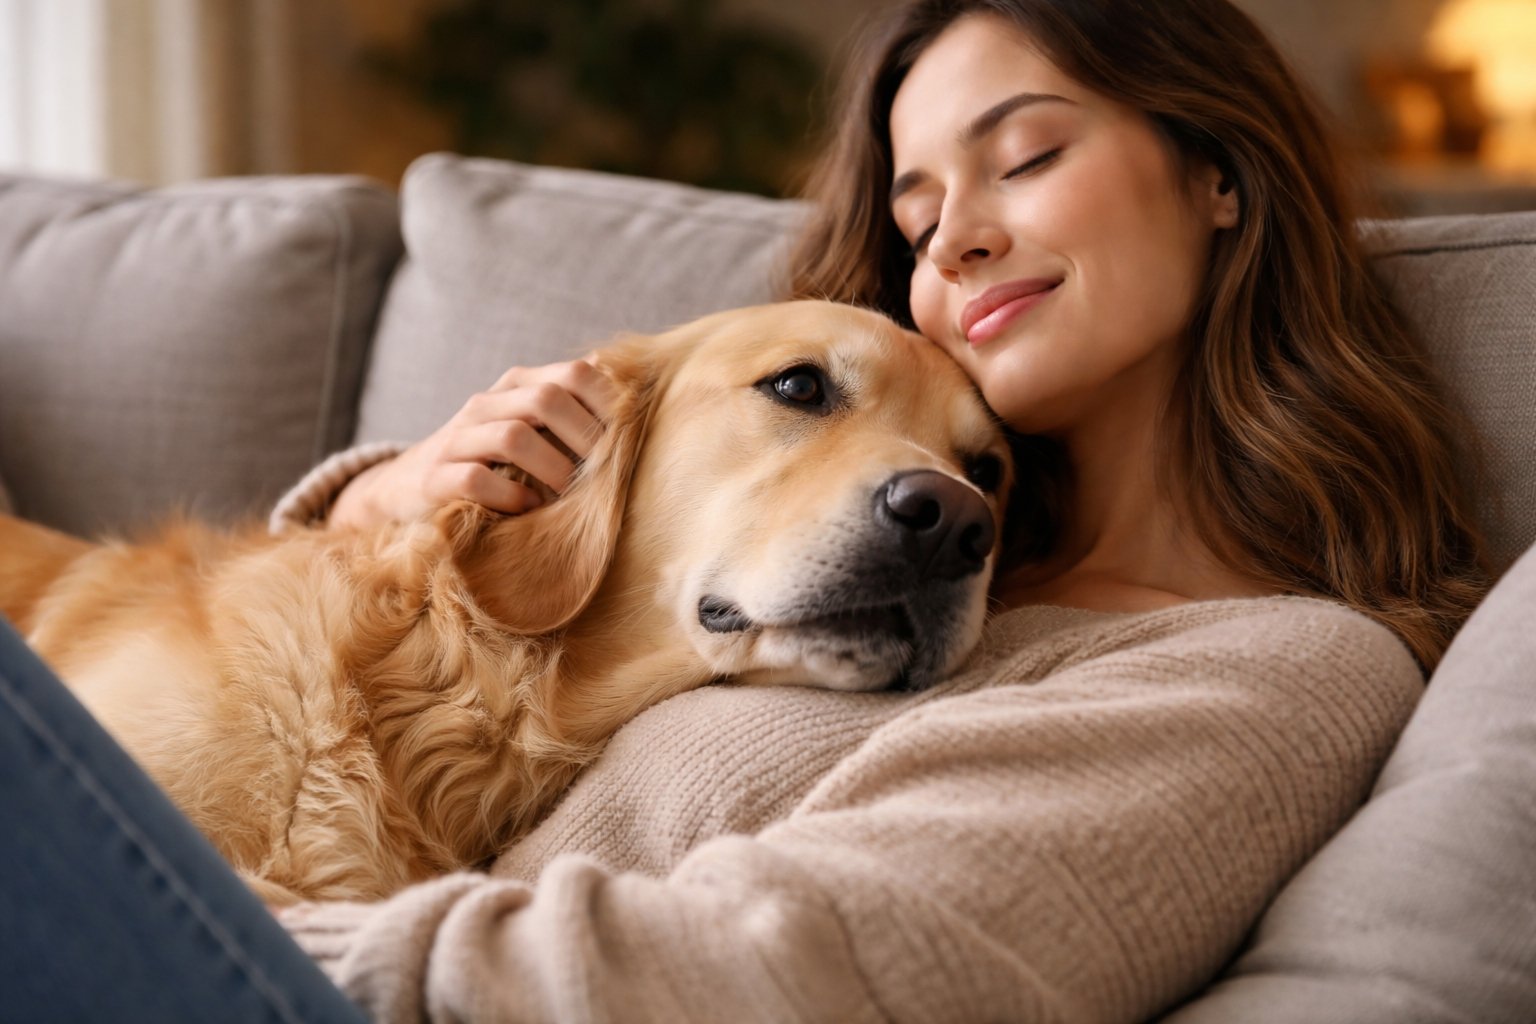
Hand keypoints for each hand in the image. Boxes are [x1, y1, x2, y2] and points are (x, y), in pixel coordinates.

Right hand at [329, 357, 617, 530]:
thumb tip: (620, 379)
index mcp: (516, 386)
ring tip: (567, 496)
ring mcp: (457, 439)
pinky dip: (511, 496)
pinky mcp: (434, 478)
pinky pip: (476, 479)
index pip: (575, 374)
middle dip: (585, 439)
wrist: (407, 488)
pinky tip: (528, 509)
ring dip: (552, 470)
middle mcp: (486, 405)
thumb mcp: (529, 428)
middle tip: (603, 474)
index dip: (609, 404)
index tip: (627, 440)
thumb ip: (570, 407)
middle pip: (547, 399)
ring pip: (514, 436)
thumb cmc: (488, 461)